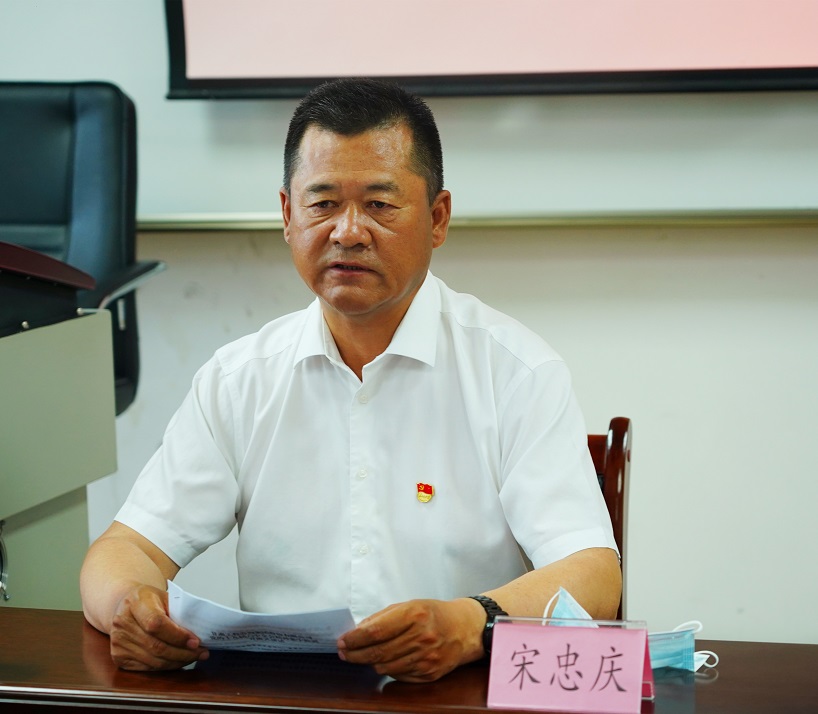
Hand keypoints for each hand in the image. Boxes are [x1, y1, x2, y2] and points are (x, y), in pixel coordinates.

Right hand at [109, 584, 207, 670]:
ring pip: (153, 660)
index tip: (196, 641)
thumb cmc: (149, 600)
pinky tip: (178, 661)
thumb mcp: (164, 596)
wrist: (126, 605)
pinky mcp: (119, 657)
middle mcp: (122, 623)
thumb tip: (199, 632)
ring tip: (194, 657)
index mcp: (135, 603)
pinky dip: (166, 666)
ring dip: (177, 662)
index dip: (177, 636)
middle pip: (156, 646)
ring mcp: (118, 642)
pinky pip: (147, 667)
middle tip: (201, 652)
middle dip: (183, 653)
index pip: (156, 624)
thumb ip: (179, 611)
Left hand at [336, 598, 484, 681]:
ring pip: (386, 667)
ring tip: (364, 656)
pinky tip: (386, 661)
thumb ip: (383, 617)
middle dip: (355, 654)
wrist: (465, 628)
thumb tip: (358, 631)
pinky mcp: (430, 673)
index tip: (343, 641)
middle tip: (344, 653)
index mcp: (415, 615)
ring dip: (371, 662)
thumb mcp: (410, 605)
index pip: (375, 631)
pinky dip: (389, 669)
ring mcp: (426, 658)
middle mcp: (421, 637)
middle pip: (378, 652)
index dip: (355, 639)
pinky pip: (399, 675)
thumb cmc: (434, 614)